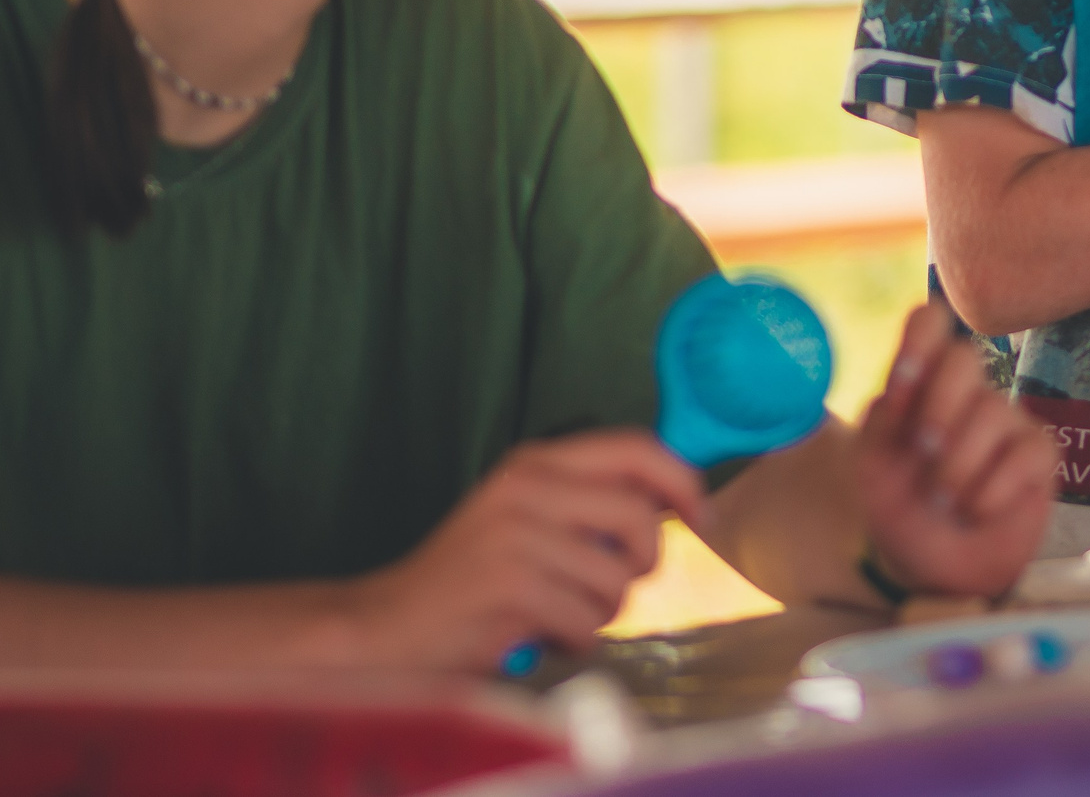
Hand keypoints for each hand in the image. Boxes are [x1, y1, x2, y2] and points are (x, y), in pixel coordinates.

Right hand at [344, 431, 705, 670]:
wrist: (388, 628)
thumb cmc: (467, 580)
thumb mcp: (522, 516)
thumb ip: (584, 502)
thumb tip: (671, 505)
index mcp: (534, 463)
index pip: (636, 448)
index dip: (682, 480)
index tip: (701, 516)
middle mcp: (526, 488)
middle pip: (640, 516)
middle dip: (642, 564)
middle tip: (612, 584)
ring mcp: (517, 537)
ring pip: (617, 579)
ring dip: (599, 612)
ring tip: (557, 612)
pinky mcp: (512, 588)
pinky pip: (588, 621)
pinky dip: (574, 641)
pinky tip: (538, 634)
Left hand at [856, 304, 1055, 599]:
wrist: (933, 567)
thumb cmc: (902, 508)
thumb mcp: (874, 468)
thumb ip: (881, 424)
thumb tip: (893, 392)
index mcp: (920, 384)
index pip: (928, 325)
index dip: (919, 340)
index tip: (901, 384)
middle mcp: (966, 393)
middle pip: (964, 357)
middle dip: (939, 407)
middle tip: (924, 452)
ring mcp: (1006, 420)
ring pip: (992, 410)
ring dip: (959, 464)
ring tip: (944, 501)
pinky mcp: (1038, 455)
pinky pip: (1025, 452)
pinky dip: (993, 488)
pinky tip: (976, 510)